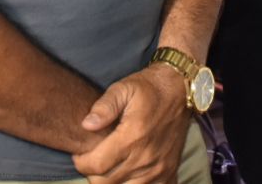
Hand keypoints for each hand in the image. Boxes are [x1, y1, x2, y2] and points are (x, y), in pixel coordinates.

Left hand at [72, 64, 188, 183]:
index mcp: (133, 137)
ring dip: (112, 182)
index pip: (96, 166)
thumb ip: (104, 106)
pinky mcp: (169, 172)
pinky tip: (129, 174)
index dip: (81, 163)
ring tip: (109, 167)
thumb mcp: (124, 88)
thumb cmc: (149, 89)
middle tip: (93, 160)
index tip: (80, 154)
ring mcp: (159, 168)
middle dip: (93, 174)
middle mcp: (146, 157)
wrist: (181, 90)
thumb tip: (86, 125)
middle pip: (107, 183)